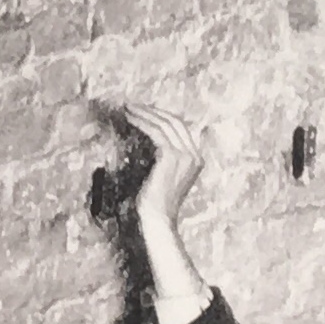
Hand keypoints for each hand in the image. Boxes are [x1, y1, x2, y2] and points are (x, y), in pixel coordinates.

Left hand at [114, 104, 203, 228]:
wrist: (158, 218)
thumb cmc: (156, 202)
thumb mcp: (166, 176)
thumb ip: (167, 159)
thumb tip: (154, 141)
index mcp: (197, 159)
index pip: (181, 129)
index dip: (162, 117)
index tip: (144, 111)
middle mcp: (195, 155)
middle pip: (175, 122)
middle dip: (153, 111)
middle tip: (133, 105)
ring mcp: (186, 155)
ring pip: (164, 124)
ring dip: (144, 113)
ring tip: (128, 109)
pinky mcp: (172, 156)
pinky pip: (156, 132)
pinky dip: (142, 122)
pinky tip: (130, 119)